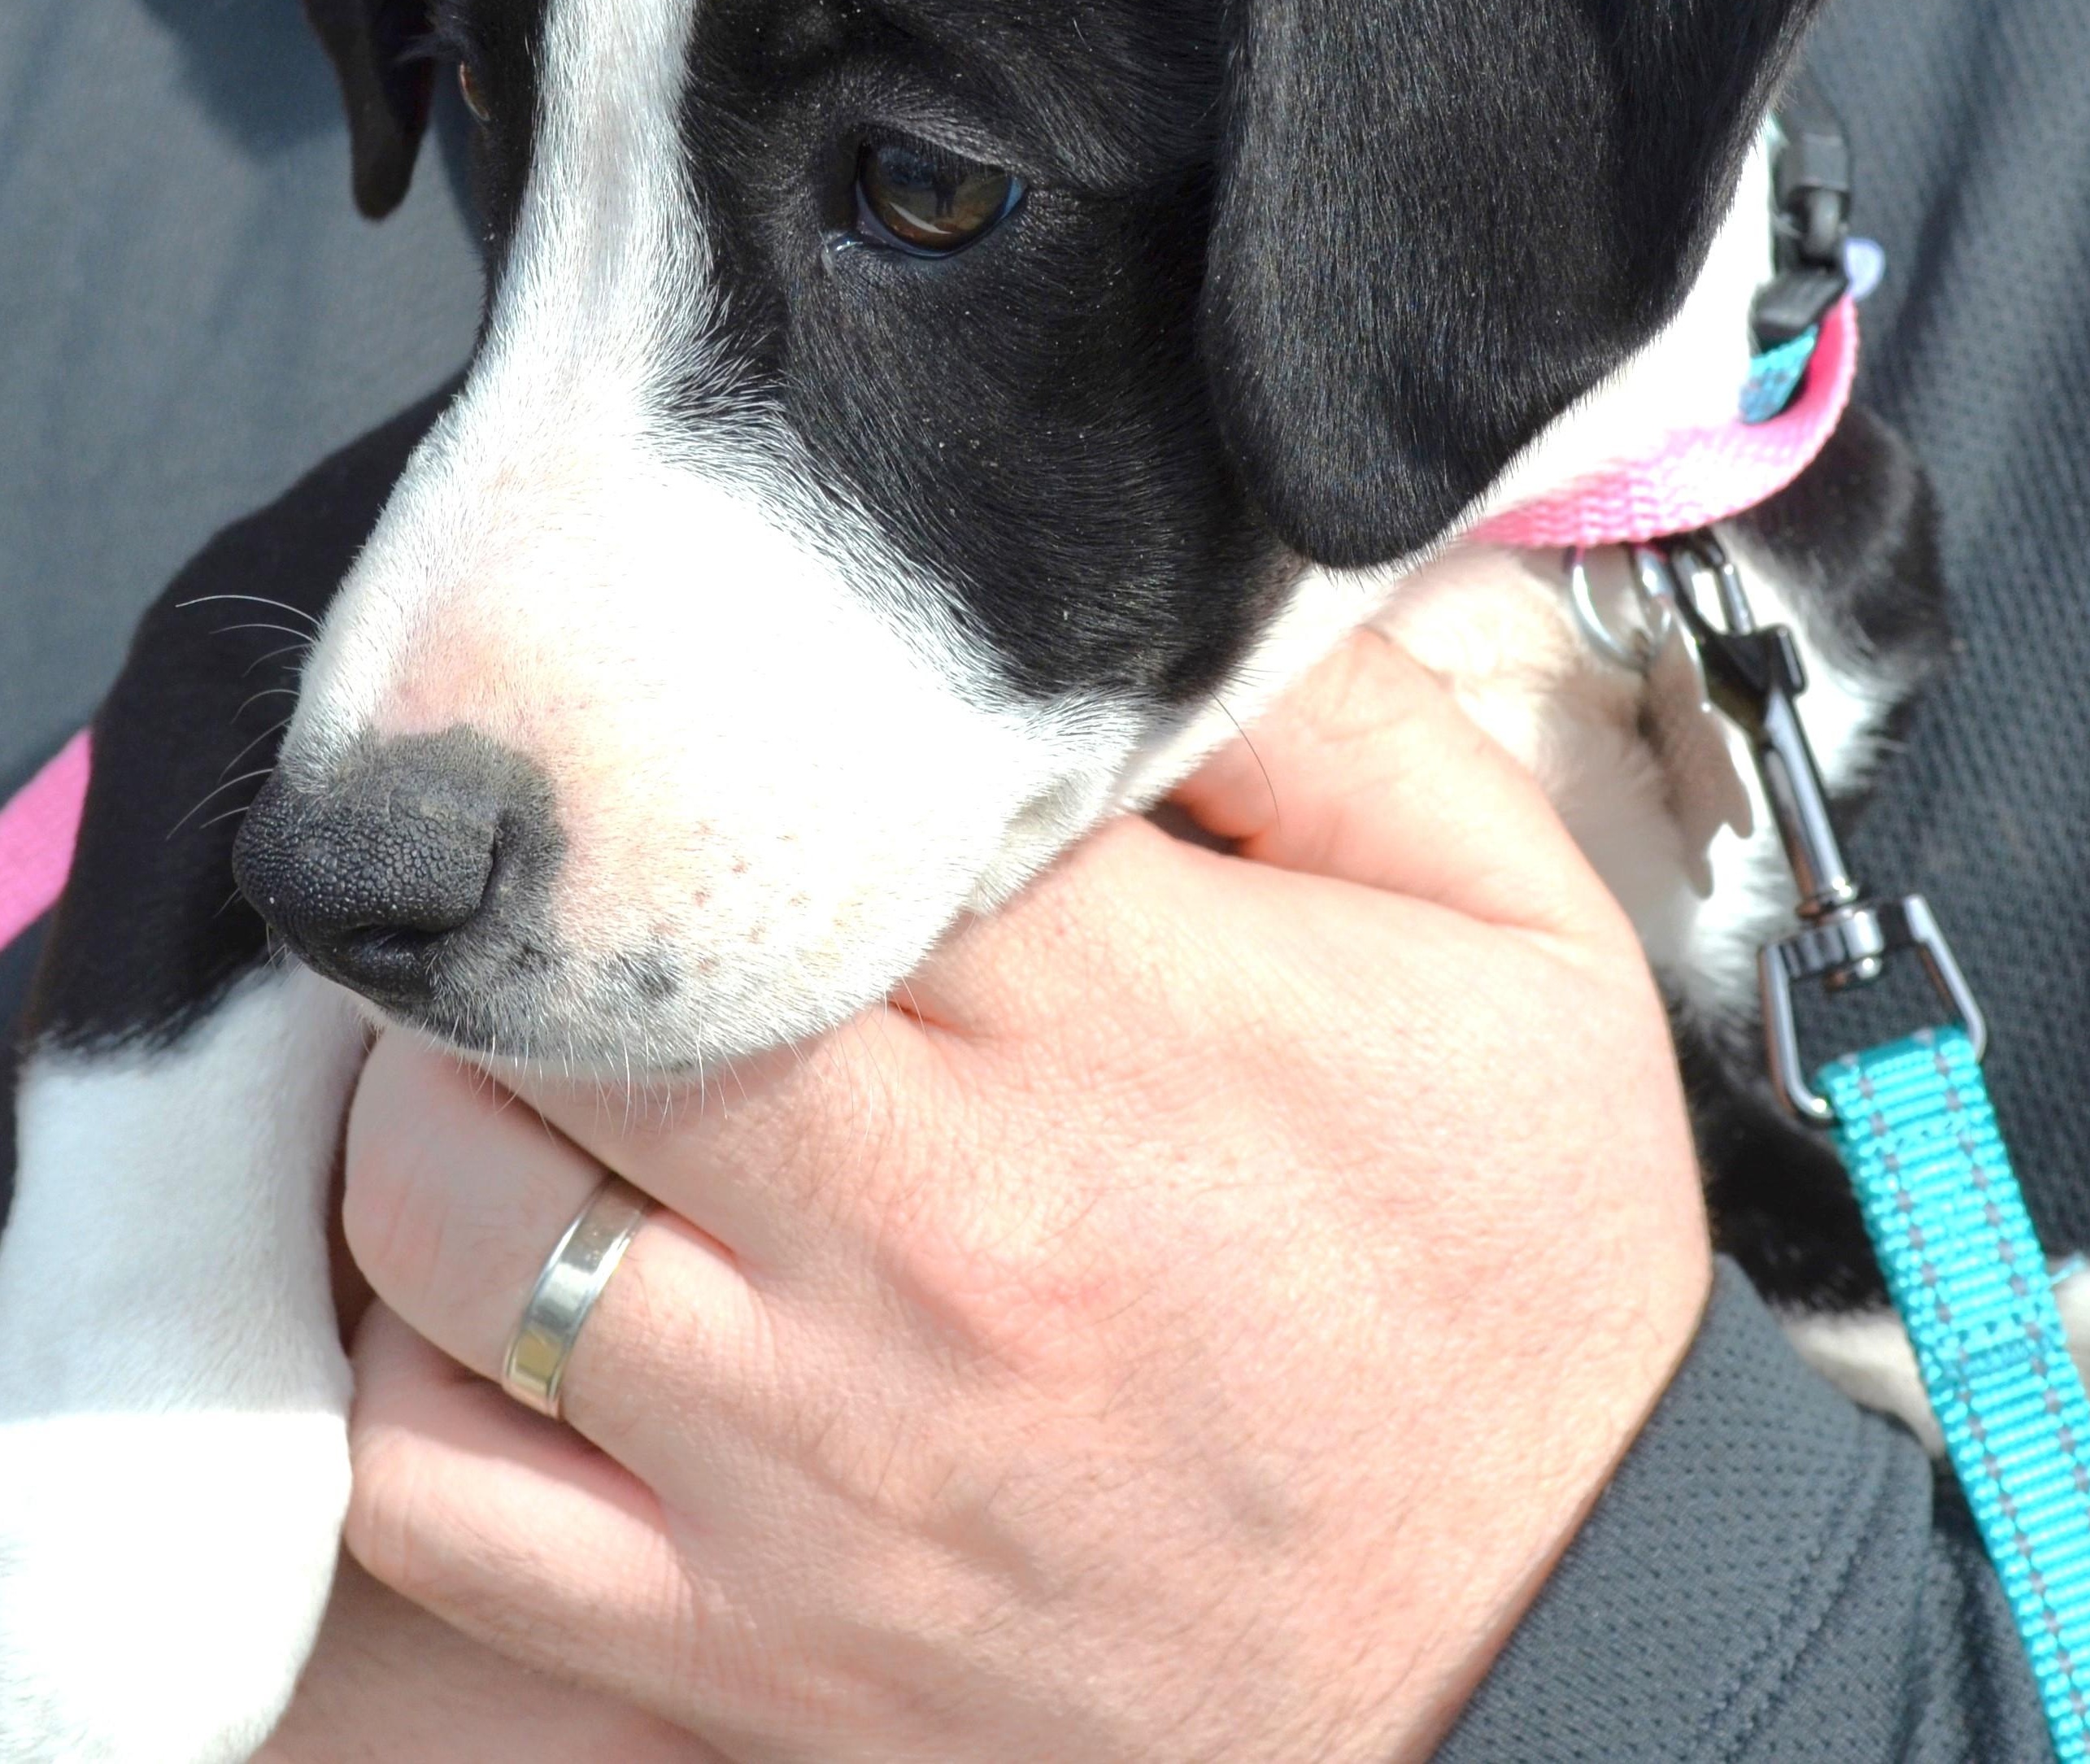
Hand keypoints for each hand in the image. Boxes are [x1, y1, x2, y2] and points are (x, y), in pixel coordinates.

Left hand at [335, 630, 1711, 1763]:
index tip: (765, 710)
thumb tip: (1143, 577)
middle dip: (562, 881)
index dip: (752, 717)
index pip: (807, 788)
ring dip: (453, 1087)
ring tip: (549, 1045)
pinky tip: (512, 1273)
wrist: (1553, 1638)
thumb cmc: (1521, 1268)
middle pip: (575, 978)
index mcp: (1125, 1025)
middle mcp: (934, 1232)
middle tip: (605, 854)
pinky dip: (411, 1357)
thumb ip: (1342, 726)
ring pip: (448, 1202)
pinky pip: (433, 1487)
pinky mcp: (744, 1638)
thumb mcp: (1523, 938)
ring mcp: (809, 1457)